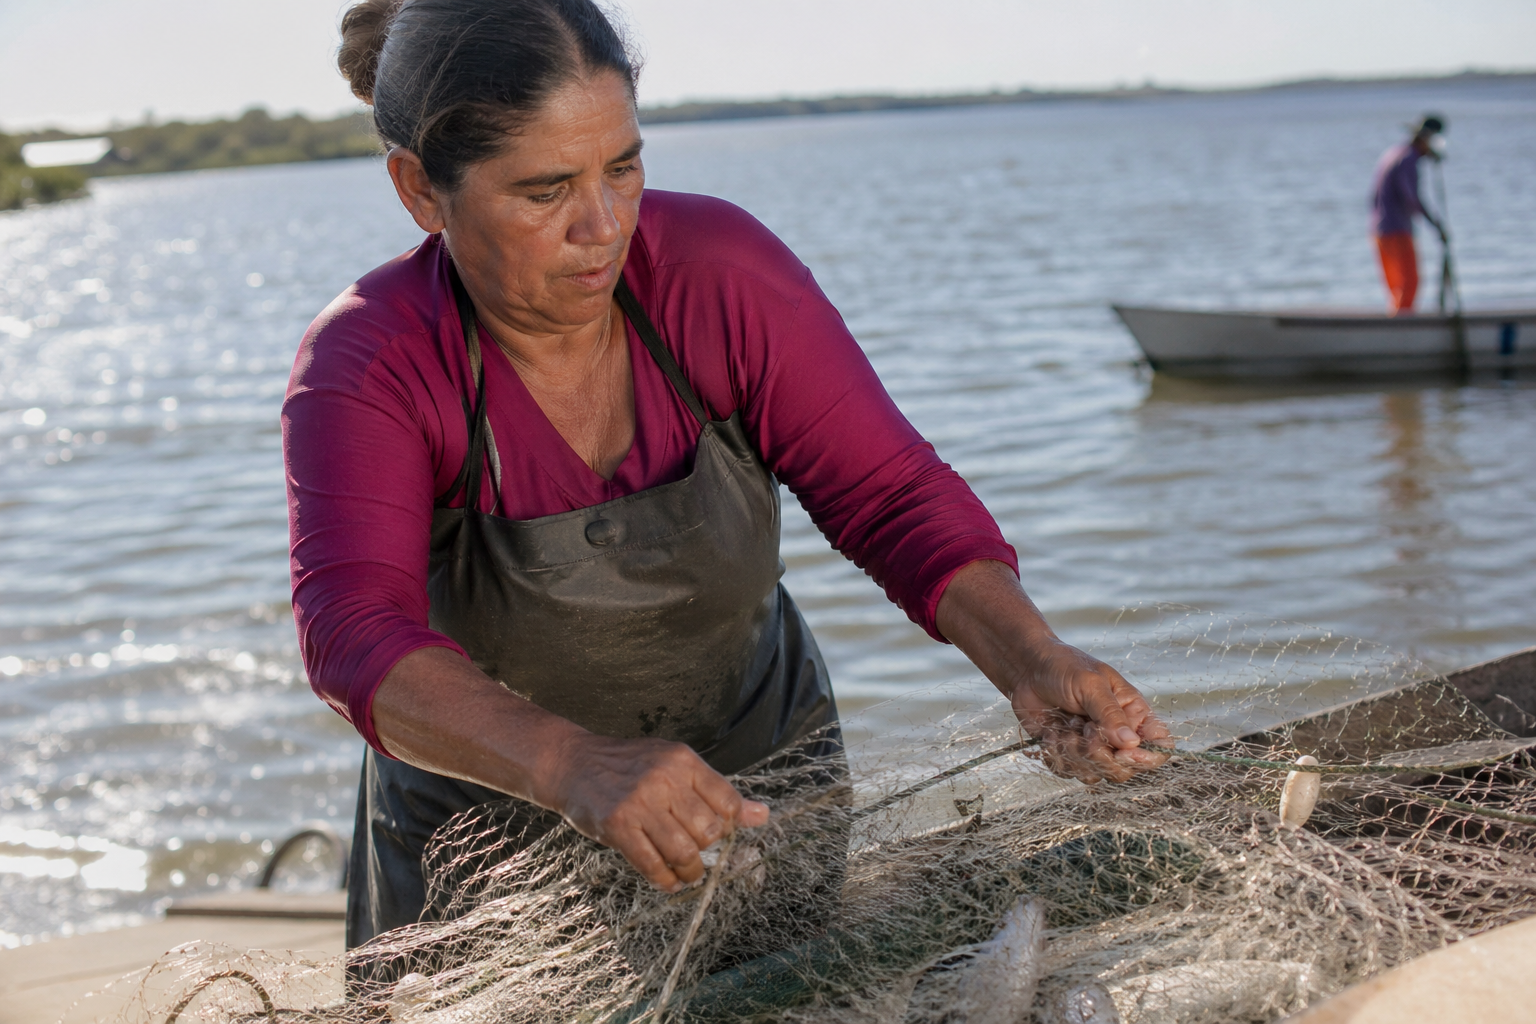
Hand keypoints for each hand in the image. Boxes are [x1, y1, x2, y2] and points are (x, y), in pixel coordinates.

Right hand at [549, 733, 768, 891]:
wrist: (574, 764)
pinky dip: (666, 881)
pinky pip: (652, 865)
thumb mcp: (674, 766)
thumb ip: (715, 791)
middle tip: (698, 853)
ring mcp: (640, 803)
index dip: (729, 826)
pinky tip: (668, 881)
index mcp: (683, 761)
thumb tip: (762, 815)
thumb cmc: (630, 767)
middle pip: (708, 831)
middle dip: (708, 851)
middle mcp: (664, 779)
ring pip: (684, 852)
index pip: (728, 802)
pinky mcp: (618, 826)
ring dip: (690, 871)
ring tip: (686, 872)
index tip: (717, 833)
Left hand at [1011, 640, 1169, 783]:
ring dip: (1075, 752)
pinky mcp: (1067, 754)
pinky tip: (1051, 732)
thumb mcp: (1091, 684)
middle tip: (1086, 731)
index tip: (1126, 752)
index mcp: (1133, 713)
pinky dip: (1056, 754)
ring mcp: (1091, 747)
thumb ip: (1110, 714)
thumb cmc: (1063, 667)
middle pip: (1125, 769)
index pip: (1158, 746)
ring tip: (1065, 725)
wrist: (1027, 669)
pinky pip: (1067, 771)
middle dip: (1101, 755)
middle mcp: (1116, 735)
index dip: (1147, 757)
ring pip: (1094, 773)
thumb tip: (1131, 744)